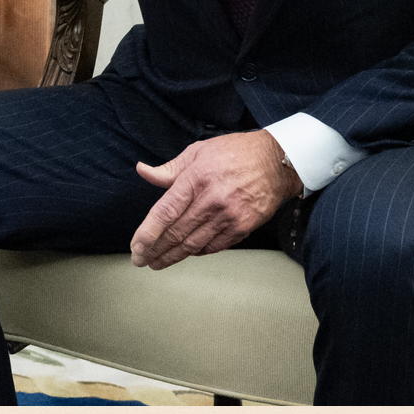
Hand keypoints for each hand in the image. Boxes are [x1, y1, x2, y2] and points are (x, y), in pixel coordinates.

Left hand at [127, 129, 302, 269]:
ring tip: (157, 262)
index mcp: (196, 179)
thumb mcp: (198, 151)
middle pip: (176, 232)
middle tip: (140, 260)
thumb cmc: (236, 153)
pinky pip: (214, 246)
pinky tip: (185, 254)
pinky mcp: (242, 227)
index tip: (136, 246)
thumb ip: (169, 168)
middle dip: (155, 250)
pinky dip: (197, 252)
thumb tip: (143, 171)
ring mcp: (228, 217)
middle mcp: (212, 201)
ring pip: (193, 244)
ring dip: (172, 256)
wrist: (277, 162)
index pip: (165, 212)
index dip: (148, 232)